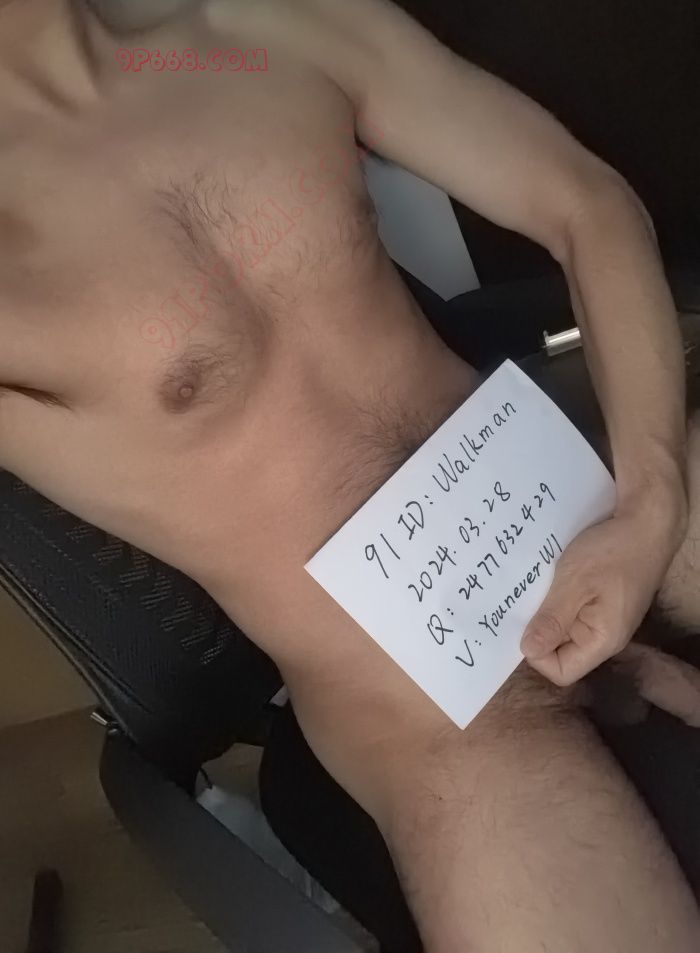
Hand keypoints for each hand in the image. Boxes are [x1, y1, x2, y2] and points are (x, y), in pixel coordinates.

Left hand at [520, 497, 684, 685]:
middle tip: (516, 605)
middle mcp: (603, 635)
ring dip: (542, 610)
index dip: (536, 654)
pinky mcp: (599, 599)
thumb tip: (527, 650)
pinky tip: (541, 579)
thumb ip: (552, 619)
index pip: (561, 671)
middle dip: (536, 629)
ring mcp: (602, 616)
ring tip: (527, 590)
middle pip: (560, 650)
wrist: (646, 520)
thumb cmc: (614, 551)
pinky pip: (569, 607)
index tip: (520, 624)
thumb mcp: (576, 582)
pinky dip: (553, 596)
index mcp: (602, 640)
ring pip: (562, 626)